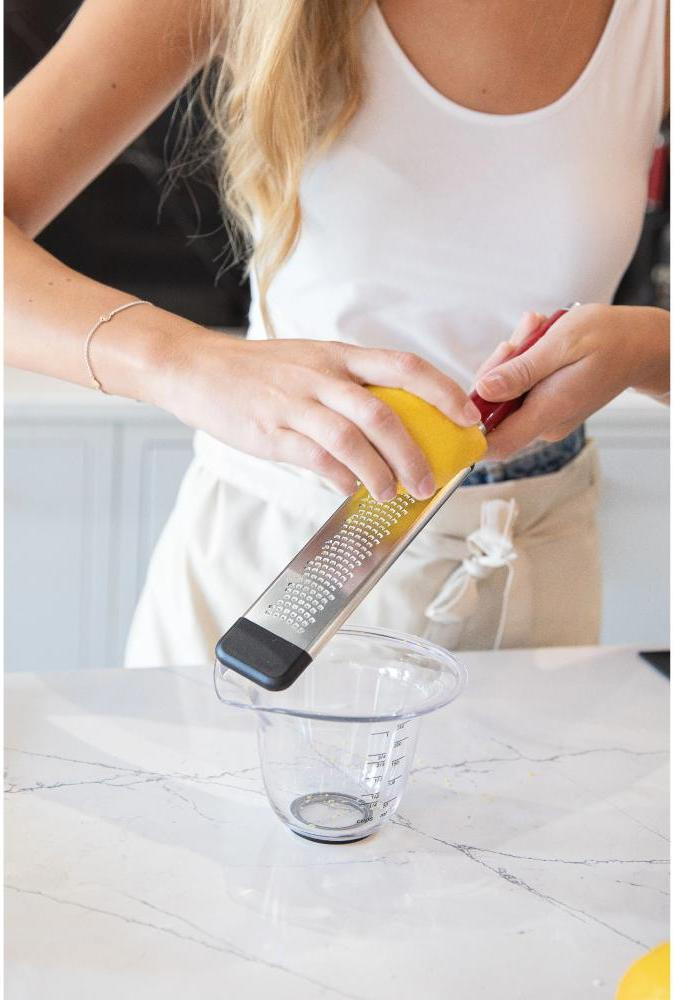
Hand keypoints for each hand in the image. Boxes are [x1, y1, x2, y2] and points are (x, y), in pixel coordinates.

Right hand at [157, 331, 481, 500]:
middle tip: (429, 481)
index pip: (404, 367)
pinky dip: (339, 476)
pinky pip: (314, 456)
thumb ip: (351, 384)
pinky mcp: (270, 429)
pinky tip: (349, 488)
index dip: (442, 392)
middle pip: (383, 411)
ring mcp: (295, 402)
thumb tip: (397, 421)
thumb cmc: (260, 370)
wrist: (197, 367)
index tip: (466, 417)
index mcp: (339, 355)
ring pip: (351, 437)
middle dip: (414, 451)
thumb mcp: (312, 360)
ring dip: (379, 471)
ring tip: (392, 494)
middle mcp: (322, 375)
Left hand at [474, 304, 669, 458]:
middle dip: (494, 374)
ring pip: (506, 398)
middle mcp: (545, 423)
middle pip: (493, 415)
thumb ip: (521, 371)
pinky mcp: (549, 406)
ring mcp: (547, 417)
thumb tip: (484, 391)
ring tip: (533, 331)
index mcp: (547, 412)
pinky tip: (537, 340)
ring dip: (511, 363)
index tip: (462, 398)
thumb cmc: (609, 338)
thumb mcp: (561, 343)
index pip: (495, 444)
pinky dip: (523, 365)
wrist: (642, 344)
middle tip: (516, 342)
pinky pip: (521, 390)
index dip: (469, 430)